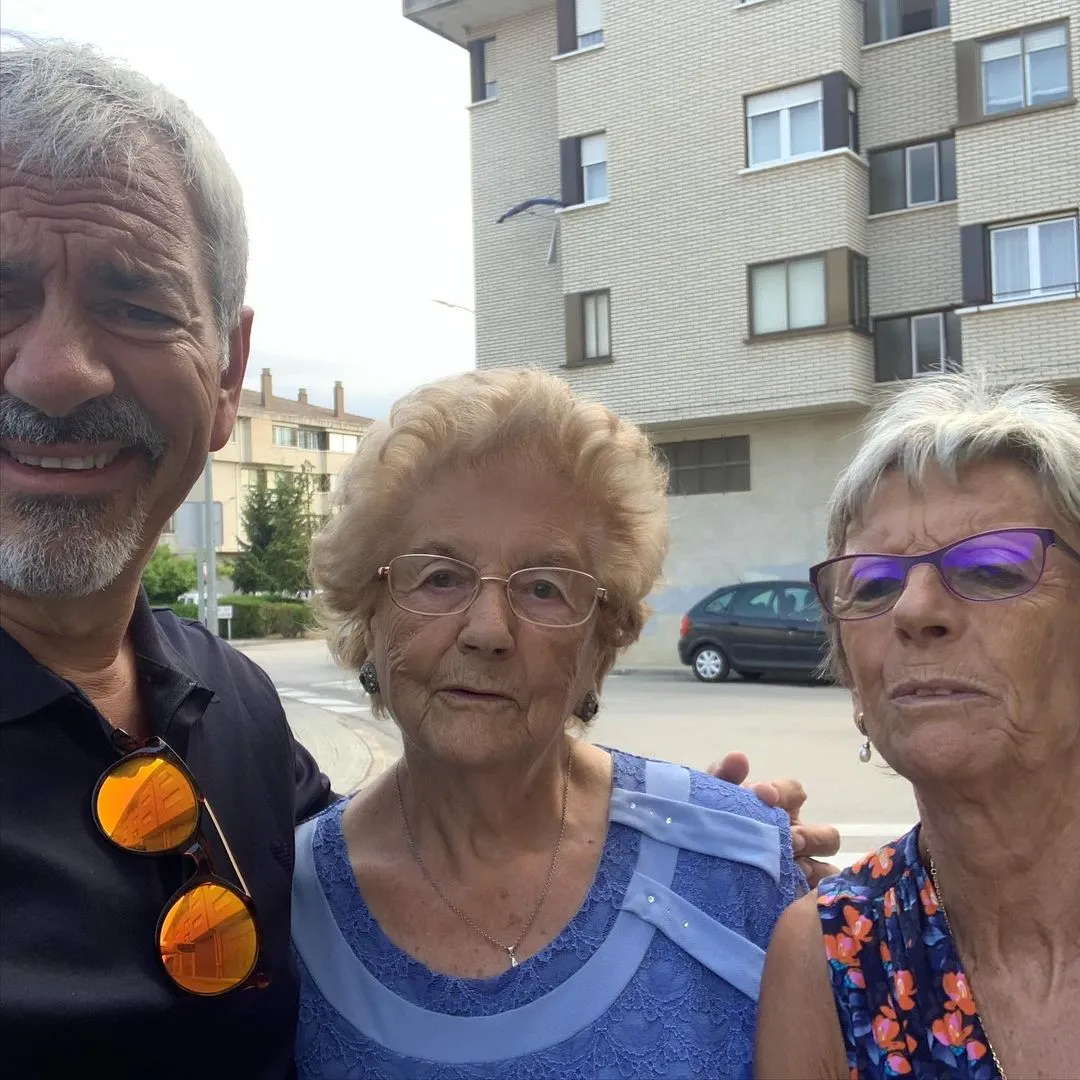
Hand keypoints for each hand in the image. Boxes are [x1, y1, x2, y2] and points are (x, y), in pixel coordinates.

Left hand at [708, 752, 840, 888]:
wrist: (690, 861)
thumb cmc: (709, 820)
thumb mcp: (711, 795)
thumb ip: (724, 775)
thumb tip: (739, 758)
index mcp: (777, 806)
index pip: (795, 792)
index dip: (785, 793)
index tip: (765, 796)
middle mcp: (794, 835)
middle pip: (825, 834)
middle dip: (809, 837)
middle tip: (788, 841)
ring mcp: (795, 867)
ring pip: (826, 867)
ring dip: (813, 866)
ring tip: (790, 869)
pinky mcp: (790, 895)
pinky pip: (814, 895)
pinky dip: (808, 893)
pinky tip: (789, 892)